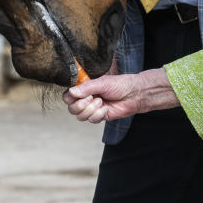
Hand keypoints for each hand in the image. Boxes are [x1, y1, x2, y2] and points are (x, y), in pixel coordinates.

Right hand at [62, 67, 178, 122]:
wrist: (134, 94)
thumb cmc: (119, 84)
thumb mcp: (101, 82)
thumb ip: (85, 87)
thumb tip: (71, 92)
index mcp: (84, 89)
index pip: (68, 96)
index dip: (69, 98)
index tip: (77, 95)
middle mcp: (86, 99)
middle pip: (72, 109)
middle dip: (81, 105)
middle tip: (92, 98)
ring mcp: (92, 109)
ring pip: (80, 116)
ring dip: (90, 110)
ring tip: (101, 102)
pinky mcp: (100, 117)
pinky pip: (92, 120)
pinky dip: (98, 115)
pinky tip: (106, 109)